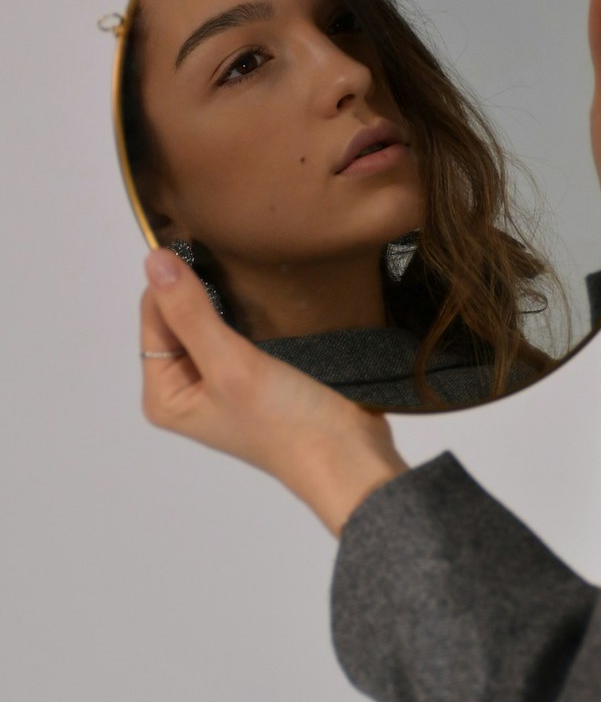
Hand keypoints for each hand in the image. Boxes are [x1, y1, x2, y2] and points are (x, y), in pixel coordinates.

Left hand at [139, 250, 407, 537]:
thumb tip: (154, 261)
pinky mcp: (254, 377)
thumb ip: (190, 313)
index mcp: (164, 396)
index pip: (153, 319)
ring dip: (224, 297)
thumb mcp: (230, 364)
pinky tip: (262, 295)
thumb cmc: (283, 421)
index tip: (197, 244)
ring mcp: (221, 384)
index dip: (171, 282)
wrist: (346, 456)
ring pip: (210, 321)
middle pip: (178, 320)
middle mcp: (186, 390)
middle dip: (198, 289)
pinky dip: (246, 311)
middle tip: (226, 253)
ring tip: (245, 268)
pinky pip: (237, 331)